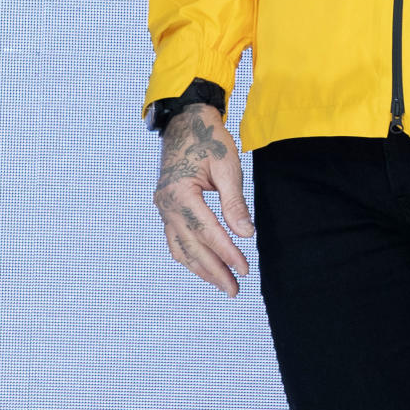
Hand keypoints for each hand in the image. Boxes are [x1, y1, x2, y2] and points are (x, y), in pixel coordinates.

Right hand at [153, 105, 253, 296]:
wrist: (186, 120)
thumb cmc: (209, 138)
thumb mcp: (226, 166)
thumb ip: (234, 203)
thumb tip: (246, 235)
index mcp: (180, 194)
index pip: (207, 232)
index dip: (226, 253)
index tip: (244, 269)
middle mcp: (166, 205)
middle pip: (191, 247)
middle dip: (214, 270)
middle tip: (235, 289)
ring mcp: (163, 207)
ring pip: (180, 248)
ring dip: (201, 268)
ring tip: (222, 283)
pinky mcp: (166, 207)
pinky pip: (175, 239)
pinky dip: (190, 255)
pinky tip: (204, 265)